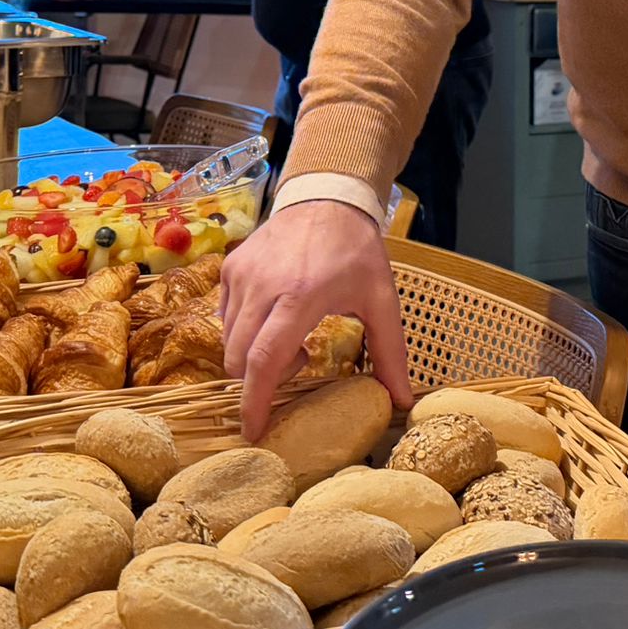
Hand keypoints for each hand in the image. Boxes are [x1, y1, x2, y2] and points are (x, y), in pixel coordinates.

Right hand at [219, 200, 411, 438]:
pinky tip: (274, 318)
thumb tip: (402, 400)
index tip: (253, 431)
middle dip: (259, 380)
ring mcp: (241, 275)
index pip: (264, 360)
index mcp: (300, 297)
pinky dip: (244, 331)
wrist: (327, 197)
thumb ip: (390, 352)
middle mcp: (262, 287)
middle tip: (299, 364)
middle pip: (239, 358)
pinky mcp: (230, 268)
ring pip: (229, 340)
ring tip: (292, 337)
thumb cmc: (356, 250)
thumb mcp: (382, 299)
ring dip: (254, 355)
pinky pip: (226, 316)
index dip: (254, 401)